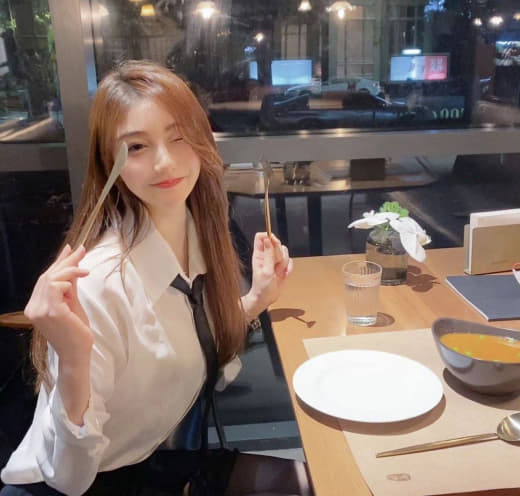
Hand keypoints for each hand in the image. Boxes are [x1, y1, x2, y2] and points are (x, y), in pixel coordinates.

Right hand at [24, 244, 92, 363]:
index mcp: (35, 306)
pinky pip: (55, 287)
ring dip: (69, 270)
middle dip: (66, 261)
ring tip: (85, 271)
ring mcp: (39, 310)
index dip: (58, 262)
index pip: (45, 279)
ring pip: (50, 279)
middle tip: (82, 250)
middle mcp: (33, 308)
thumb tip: (72, 263)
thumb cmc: (76, 331)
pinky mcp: (51, 312)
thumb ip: (70, 284)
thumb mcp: (71, 302)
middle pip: (47, 276)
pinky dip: (67, 281)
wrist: (78, 353)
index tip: (71, 249)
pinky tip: (76, 283)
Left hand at [246, 233, 292, 316]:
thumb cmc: (261, 287)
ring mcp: (275, 260)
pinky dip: (289, 269)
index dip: (268, 236)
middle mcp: (267, 255)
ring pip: (285, 252)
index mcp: (259, 254)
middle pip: (276, 242)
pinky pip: (290, 261)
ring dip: (284, 263)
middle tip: (275, 264)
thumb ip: (268, 254)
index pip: (261, 237)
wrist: (266, 298)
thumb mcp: (265, 271)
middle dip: (279, 253)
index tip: (274, 243)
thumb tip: (268, 240)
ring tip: (278, 272)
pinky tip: (283, 275)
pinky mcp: (282, 266)